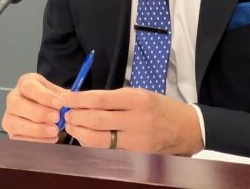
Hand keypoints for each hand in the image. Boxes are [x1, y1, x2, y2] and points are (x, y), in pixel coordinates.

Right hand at [2, 73, 66, 142]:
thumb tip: (69, 102)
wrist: (43, 108)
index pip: (29, 87)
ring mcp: (9, 115)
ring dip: (35, 129)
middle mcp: (13, 97)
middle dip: (38, 113)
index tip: (59, 103)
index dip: (44, 96)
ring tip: (54, 131)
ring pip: (14, 123)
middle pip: (17, 104)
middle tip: (56, 118)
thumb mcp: (56, 91)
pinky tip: (51, 138)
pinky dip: (36, 139)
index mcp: (25, 83)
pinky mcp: (11, 131)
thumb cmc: (49, 98)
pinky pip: (19, 138)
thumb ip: (62, 96)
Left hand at [53, 87, 203, 155]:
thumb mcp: (140, 94)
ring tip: (72, 126)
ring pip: (99, 140)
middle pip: (96, 120)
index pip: (100, 99)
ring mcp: (137, 141)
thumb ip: (114, 99)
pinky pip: (108, 152)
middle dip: (75, 117)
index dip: (78, 99)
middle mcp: (137, 120)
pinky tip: (86, 138)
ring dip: (80, 133)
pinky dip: (93, 145)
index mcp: (137, 99)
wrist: (187, 129)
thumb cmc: (160, 108)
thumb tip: (83, 101)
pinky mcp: (137, 156)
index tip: (63, 98)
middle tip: (64, 114)